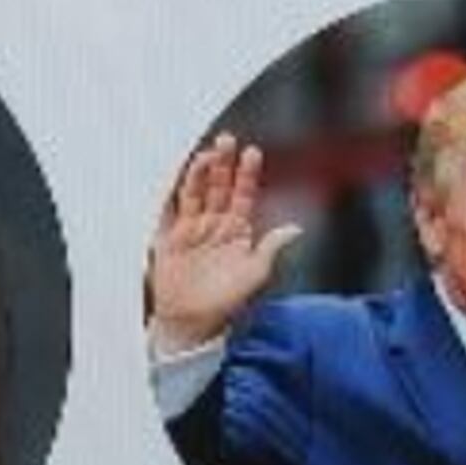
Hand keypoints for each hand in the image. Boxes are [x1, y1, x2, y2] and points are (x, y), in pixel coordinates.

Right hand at [146, 136, 298, 356]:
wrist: (191, 323)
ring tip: (207, 153)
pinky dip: (171, 191)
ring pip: (196, 192)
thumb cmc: (226, 303)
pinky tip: (175, 174)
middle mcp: (214, 225)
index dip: (247, 174)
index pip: (243, 194)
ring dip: (201, 172)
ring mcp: (191, 229)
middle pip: (219, 186)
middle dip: (223, 163)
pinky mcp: (169, 237)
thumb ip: (271, 248)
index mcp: (237, 231)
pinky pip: (169, 208)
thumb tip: (296, 228)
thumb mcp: (255, 274)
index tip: (253, 152)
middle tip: (227, 140)